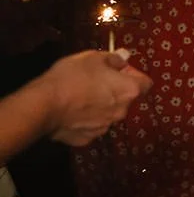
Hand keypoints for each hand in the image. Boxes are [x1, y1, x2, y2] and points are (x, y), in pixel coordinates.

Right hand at [37, 49, 151, 146]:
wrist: (44, 105)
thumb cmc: (72, 76)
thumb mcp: (93, 57)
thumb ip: (113, 59)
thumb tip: (123, 59)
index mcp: (129, 90)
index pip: (146, 83)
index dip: (133, 74)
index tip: (118, 70)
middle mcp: (122, 112)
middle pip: (126, 99)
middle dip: (115, 90)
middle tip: (94, 82)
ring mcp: (105, 127)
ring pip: (108, 114)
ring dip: (100, 106)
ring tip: (79, 97)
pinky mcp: (87, 139)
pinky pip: (90, 127)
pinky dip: (85, 120)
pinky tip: (70, 112)